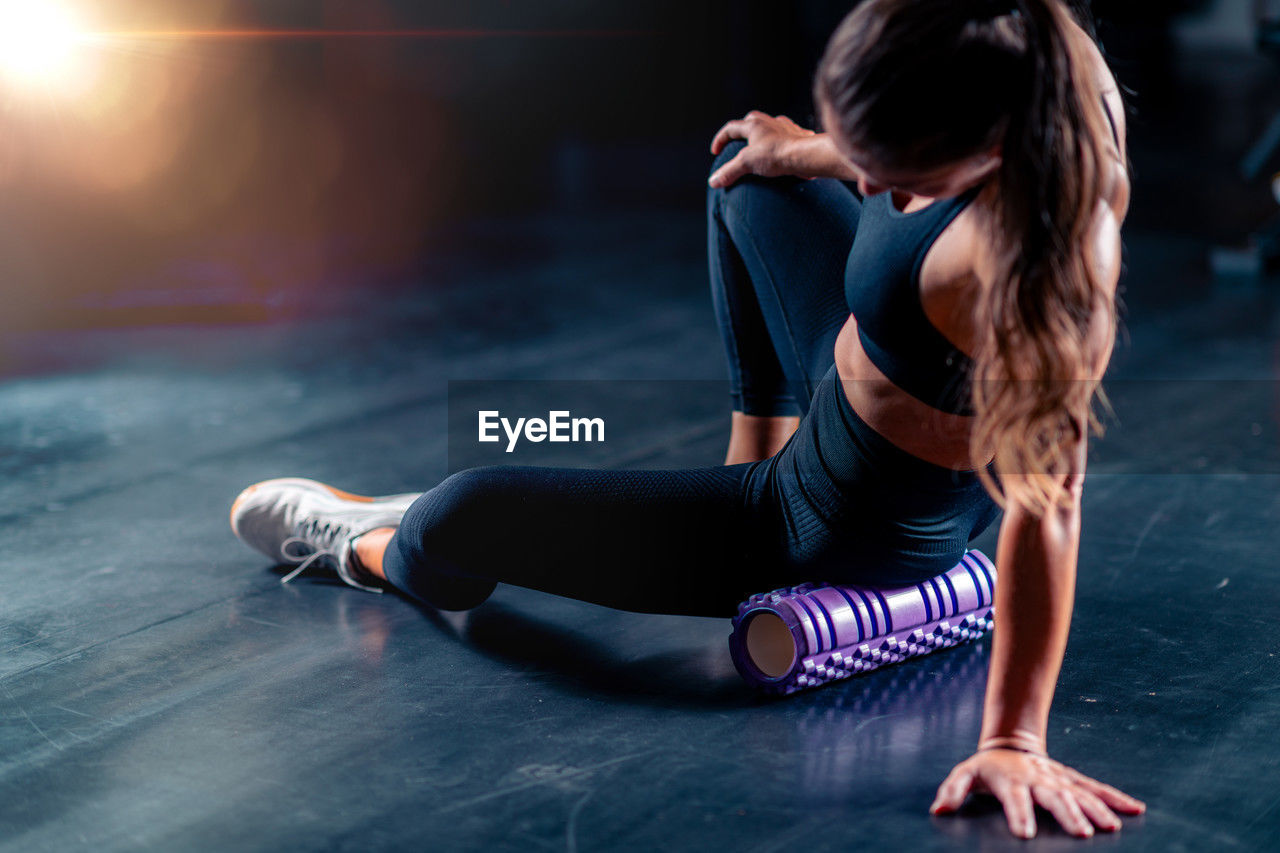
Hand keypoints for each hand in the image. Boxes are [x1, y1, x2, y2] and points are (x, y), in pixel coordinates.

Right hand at [708, 111, 816, 187]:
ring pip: (771, 126)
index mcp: (754, 124)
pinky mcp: (799, 136)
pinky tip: (783, 151)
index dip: (720, 139)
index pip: (731, 128)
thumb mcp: (747, 164)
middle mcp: (770, 121)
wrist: (805, 155)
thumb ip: (729, 171)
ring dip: (763, 135)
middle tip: (737, 144)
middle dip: (741, 131)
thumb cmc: (777, 155)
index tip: (716, 151)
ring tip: (760, 147)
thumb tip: (713, 181)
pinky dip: (782, 142)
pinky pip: (788, 135)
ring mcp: (786, 127)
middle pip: (750, 121)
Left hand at [930, 748, 1145, 838]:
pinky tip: (1135, 810)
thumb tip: (937, 810)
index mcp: (1010, 780)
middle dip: (1068, 814)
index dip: (1018, 815)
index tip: (1024, 834)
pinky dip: (1115, 798)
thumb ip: (952, 791)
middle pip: (1054, 796)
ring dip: (1096, 809)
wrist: (1008, 745)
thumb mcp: (964, 775)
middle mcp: (1038, 779)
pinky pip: (1096, 787)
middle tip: (1081, 834)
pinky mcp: (1072, 779)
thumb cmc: (986, 769)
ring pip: (1080, 792)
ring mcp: (1058, 778)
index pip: (1014, 798)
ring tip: (1110, 827)